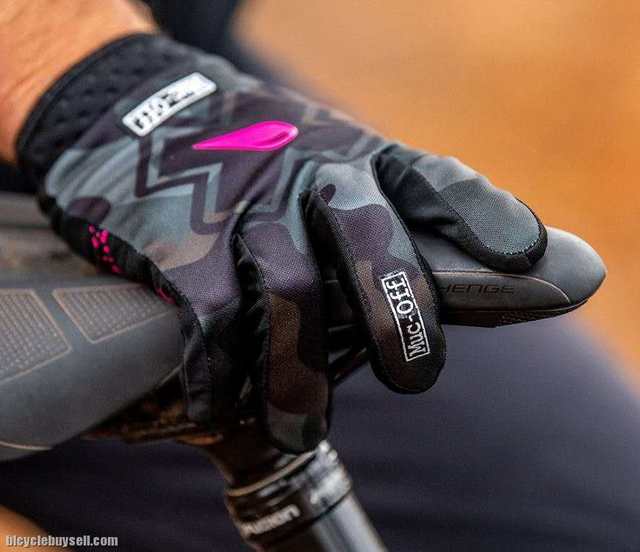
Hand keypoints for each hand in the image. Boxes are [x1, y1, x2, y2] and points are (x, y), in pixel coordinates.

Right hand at [19, 35, 545, 451]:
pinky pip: (209, 317)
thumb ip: (430, 223)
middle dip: (401, 322)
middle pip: (373, 246)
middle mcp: (311, 174)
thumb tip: (566, 265)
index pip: (438, 185)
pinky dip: (219, 374)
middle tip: (413, 377)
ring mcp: (243, 203)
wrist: (145, 113)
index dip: (486, 225)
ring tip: (298, 430)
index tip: (534, 264)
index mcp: (364, 160)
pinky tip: (220, 407)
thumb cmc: (268, 164)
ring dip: (301, 380)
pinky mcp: (177, 234)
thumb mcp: (343, 171)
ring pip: (291, 295)